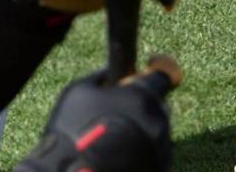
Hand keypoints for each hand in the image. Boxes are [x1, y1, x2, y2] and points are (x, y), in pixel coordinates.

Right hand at [13, 56, 180, 171]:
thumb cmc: (72, 133)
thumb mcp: (78, 92)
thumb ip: (100, 78)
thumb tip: (110, 74)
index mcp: (142, 98)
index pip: (162, 77)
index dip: (152, 74)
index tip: (141, 79)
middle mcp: (158, 123)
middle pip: (158, 108)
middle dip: (142, 108)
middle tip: (118, 116)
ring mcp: (160, 152)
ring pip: (156, 134)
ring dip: (141, 132)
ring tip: (113, 142)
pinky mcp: (158, 171)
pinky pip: (153, 157)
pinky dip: (140, 154)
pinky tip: (117, 158)